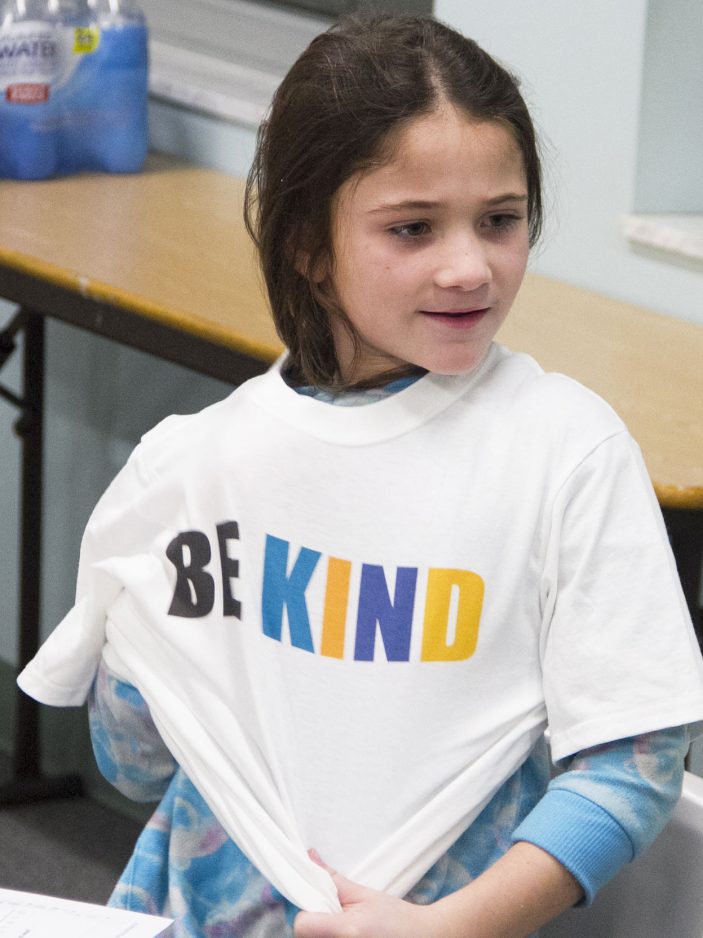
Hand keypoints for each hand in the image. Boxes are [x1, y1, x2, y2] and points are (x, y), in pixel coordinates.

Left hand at [294, 851, 434, 937]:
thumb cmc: (397, 918)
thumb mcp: (365, 894)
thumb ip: (333, 880)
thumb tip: (309, 858)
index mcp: (347, 930)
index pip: (303, 925)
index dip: (306, 913)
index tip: (320, 906)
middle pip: (305, 937)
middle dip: (314, 923)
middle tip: (335, 915)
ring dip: (321, 933)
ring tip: (343, 926)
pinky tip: (347, 934)